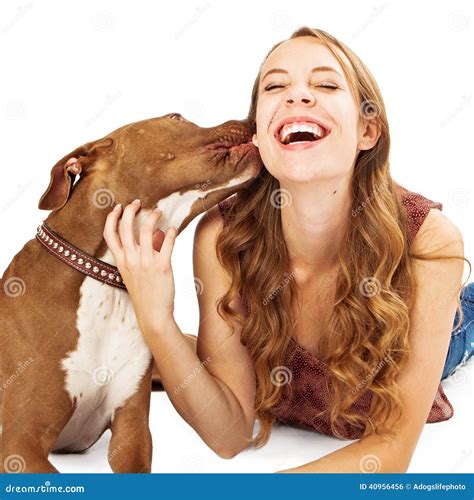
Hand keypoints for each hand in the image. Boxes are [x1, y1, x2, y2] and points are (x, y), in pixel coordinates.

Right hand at [103, 199, 177, 337]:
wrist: (153, 315)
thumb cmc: (145, 293)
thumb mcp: (136, 273)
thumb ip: (143, 252)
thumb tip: (158, 232)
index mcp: (121, 261)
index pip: (109, 234)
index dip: (112, 218)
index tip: (118, 207)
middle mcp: (131, 260)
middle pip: (125, 227)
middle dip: (130, 211)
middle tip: (137, 203)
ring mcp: (145, 263)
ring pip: (147, 231)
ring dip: (153, 217)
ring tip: (158, 212)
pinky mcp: (162, 267)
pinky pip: (167, 244)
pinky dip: (170, 233)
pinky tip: (173, 229)